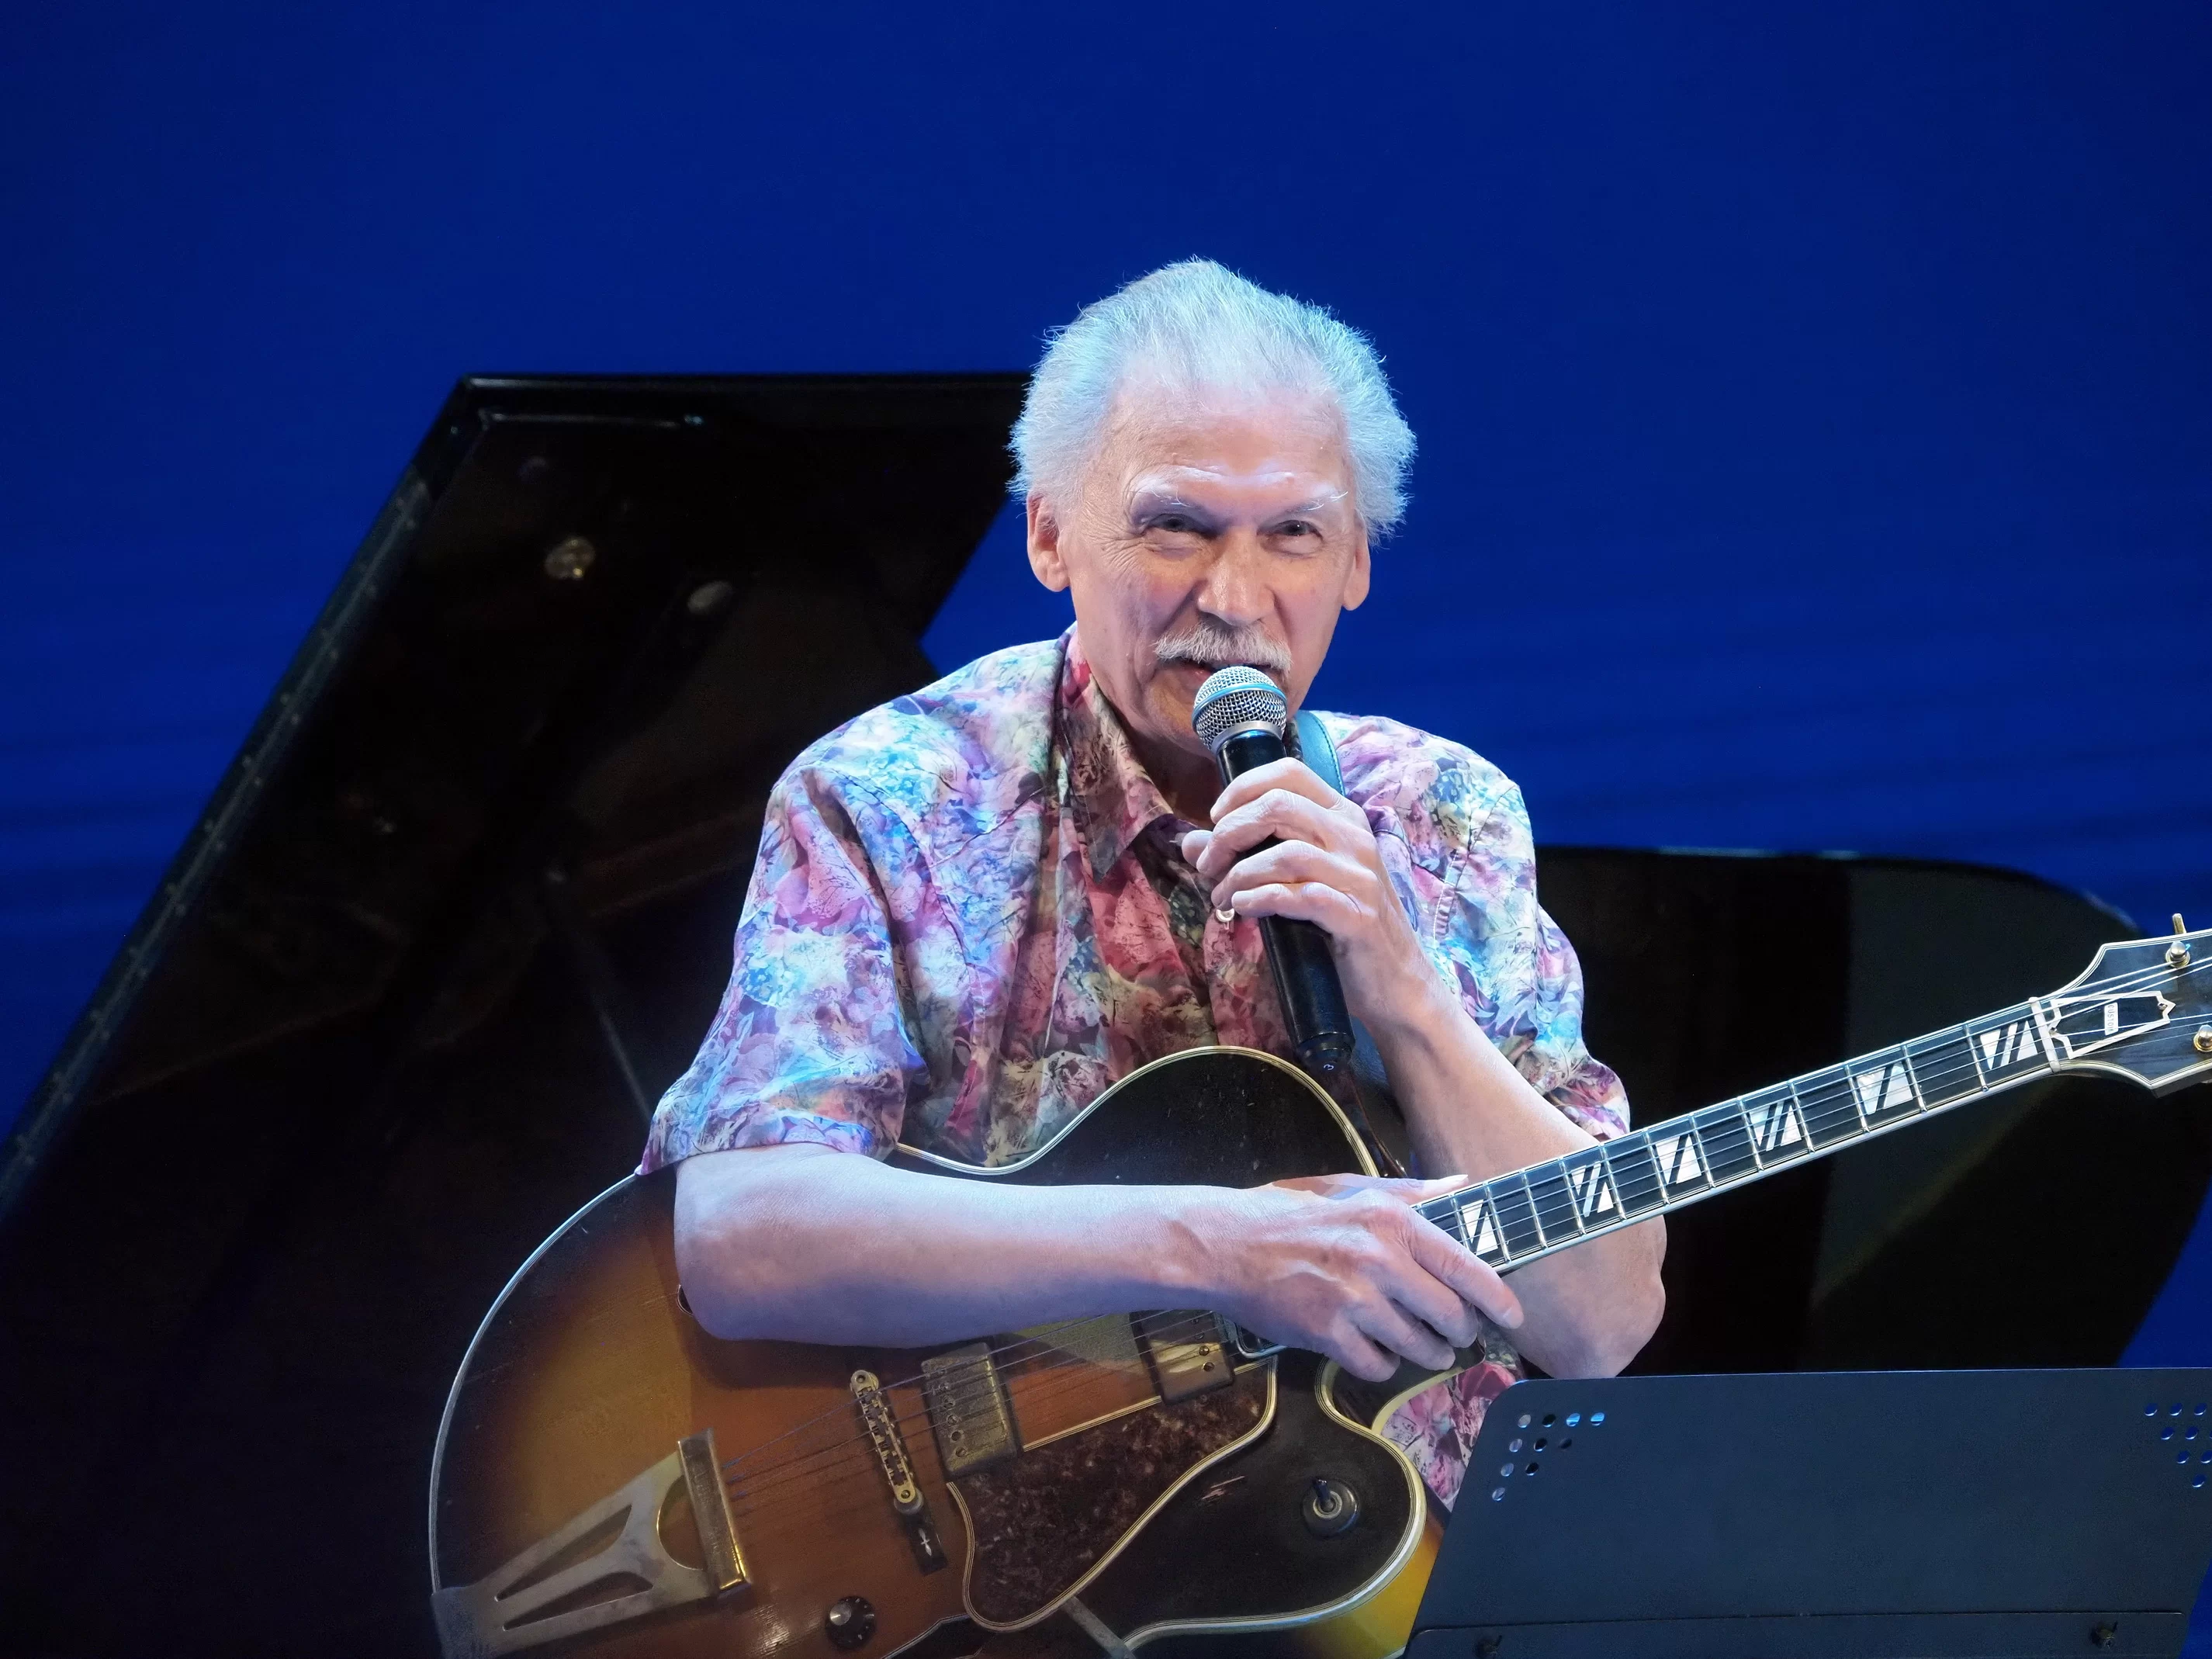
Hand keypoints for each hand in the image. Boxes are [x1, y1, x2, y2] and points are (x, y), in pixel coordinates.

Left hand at [1179, 758, 1439, 1032]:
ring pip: (1286, 853)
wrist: (1395, 982)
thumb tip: (1189, 843)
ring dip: (1239, 875)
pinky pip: (1300, 896)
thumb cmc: (1340, 925)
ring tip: (1222, 897)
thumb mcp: (1294, 881)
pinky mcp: (1357, 915)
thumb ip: (1246, 855)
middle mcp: (1354, 837)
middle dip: (1230, 833)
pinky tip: (1243, 908)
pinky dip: (1261, 898)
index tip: (1215, 820)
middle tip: (1209, 866)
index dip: (1243, 789)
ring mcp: (1360, 875)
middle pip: (1279, 806)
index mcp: (1342, 817)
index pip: (1290, 773)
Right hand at [1187, 1172, 1523, 1381]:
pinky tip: (1368, 1348)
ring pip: (1420, 1347)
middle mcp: (1379, 1259)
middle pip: (1451, 1316)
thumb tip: (1463, 1186)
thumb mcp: (1349, 1190)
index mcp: (1391, 1221)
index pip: (1467, 1267)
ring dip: (1426, 1354)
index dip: (1498, 1300)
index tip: (1512, 1318)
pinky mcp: (1328, 1334)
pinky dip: (1380, 1364)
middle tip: (1454, 1335)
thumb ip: (1409, 1193)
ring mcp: (1354, 1300)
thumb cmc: (1288, 1215)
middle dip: (1460, 1334)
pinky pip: (1379, 1366)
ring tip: (1419, 1346)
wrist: (1225, 1245)